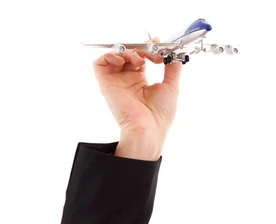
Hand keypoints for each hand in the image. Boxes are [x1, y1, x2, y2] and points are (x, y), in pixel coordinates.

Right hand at [92, 38, 181, 159]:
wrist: (149, 128)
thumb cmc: (160, 114)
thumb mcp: (171, 87)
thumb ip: (172, 70)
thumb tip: (175, 57)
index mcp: (140, 81)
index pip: (140, 57)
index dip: (148, 48)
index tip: (158, 43)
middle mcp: (127, 80)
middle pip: (129, 53)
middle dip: (142, 48)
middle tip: (153, 52)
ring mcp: (116, 81)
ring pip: (115, 55)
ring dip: (128, 51)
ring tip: (140, 60)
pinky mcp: (106, 83)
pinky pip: (100, 63)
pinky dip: (110, 56)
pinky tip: (123, 61)